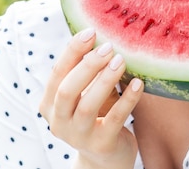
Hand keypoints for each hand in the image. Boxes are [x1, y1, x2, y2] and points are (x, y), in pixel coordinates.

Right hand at [39, 29, 143, 168]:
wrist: (107, 157)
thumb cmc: (97, 114)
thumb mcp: (86, 93)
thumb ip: (86, 71)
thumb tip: (101, 35)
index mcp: (49, 105)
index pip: (57, 74)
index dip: (72, 51)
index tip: (90, 31)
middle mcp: (59, 122)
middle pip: (67, 90)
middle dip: (88, 65)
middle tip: (108, 47)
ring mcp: (79, 137)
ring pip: (89, 105)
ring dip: (105, 80)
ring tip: (121, 60)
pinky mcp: (102, 145)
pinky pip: (115, 118)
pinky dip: (128, 99)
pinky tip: (139, 83)